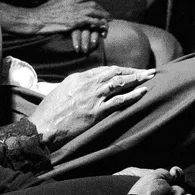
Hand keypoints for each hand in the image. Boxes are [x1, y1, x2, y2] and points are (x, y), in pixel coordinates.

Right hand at [28, 0, 111, 37]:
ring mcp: (74, 13)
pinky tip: (102, 26)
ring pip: (93, 12)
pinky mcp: (74, 22)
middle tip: (109, 13)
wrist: (37, 18)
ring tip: (109, 20)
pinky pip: (90, 22)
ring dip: (102, 16)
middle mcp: (74, 4)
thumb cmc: (43, 12)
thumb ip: (60, 0)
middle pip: (93, 4)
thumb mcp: (53, 2)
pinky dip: (97, 23)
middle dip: (102, 9)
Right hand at [31, 66, 154, 148]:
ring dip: (137, 79)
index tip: (130, 70)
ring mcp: (94, 97)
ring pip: (120, 83)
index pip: (105, 69)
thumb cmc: (50, 111)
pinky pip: (120, 101)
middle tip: (148, 71)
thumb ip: (75, 85)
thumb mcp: (61, 90)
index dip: (120, 69)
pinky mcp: (97, 111)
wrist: (45, 125)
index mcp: (79, 77)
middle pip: (116, 73)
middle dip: (134, 71)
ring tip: (150, 77)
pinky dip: (133, 95)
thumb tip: (84, 84)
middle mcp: (88, 84)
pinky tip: (143, 92)